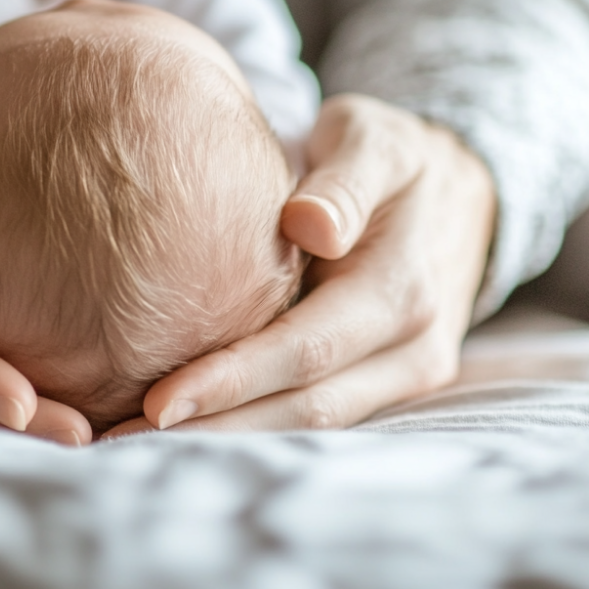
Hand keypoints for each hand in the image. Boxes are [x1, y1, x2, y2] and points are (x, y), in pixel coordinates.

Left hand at [103, 95, 495, 435]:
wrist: (461, 186)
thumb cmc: (395, 155)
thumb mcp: (375, 142)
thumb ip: (345, 182)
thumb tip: (309, 226)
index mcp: (401, 291)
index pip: (305, 350)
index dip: (233, 380)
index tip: (159, 402)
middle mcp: (411, 349)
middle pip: (305, 407)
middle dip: (217, 428)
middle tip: (128, 443)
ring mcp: (404, 371)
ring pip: (314, 423)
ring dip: (233, 437)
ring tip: (145, 446)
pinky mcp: (388, 377)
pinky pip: (323, 410)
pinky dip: (262, 422)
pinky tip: (203, 426)